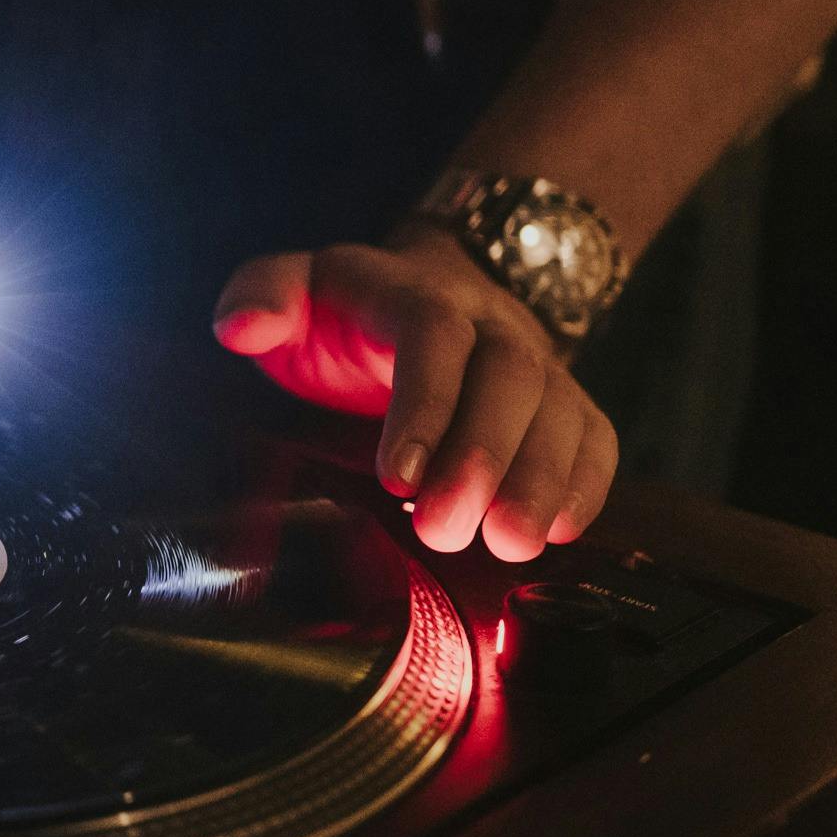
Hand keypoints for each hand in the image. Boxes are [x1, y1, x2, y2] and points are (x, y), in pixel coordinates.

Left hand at [211, 229, 618, 561]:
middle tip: (445, 530)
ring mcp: (536, 358)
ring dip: (540, 480)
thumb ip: (259, 295)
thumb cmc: (343, 314)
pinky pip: (594, 433)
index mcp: (412, 291)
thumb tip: (242, 325)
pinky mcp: (564, 399)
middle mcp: (487, 320)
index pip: (434, 333)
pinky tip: (559, 530)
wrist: (425, 293)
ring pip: (561, 408)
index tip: (396, 476)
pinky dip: (586, 482)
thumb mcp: (294, 293)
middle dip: (483, 458)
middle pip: (510, 376)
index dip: (425, 403)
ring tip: (509, 546)